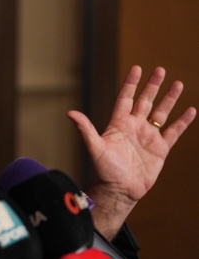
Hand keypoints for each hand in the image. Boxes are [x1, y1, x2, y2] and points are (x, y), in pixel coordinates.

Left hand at [67, 66, 195, 238]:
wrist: (119, 190)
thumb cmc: (105, 170)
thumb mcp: (94, 148)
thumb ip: (85, 129)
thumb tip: (70, 113)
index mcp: (119, 124)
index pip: (125, 98)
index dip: (131, 84)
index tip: (136, 68)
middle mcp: (134, 127)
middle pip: (145, 101)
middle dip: (152, 86)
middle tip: (160, 69)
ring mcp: (148, 137)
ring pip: (161, 113)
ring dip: (169, 99)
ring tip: (178, 84)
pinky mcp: (160, 149)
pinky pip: (174, 131)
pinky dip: (182, 121)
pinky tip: (191, 110)